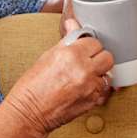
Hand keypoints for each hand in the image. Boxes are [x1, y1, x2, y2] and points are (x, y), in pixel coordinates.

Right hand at [2, 19, 115, 137]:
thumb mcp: (47, 56)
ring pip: (107, 74)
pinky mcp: (93, 101)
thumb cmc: (33, 86)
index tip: (83, 50)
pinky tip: (81, 89)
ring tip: (82, 77)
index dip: (88, 46)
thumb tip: (72, 24)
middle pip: (107, 57)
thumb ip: (67, 40)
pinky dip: (95, 88)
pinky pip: (102, 89)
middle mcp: (83, 70)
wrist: (29, 113)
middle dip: (98, 59)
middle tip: (86, 62)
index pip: (95, 42)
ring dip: (98, 74)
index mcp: (71, 54)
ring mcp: (90, 86)